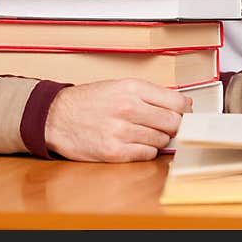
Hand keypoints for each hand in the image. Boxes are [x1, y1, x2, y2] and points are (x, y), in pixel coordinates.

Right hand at [44, 78, 192, 161]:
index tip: (185, 113)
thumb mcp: (119, 86)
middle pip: (172, 122)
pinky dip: (146, 151)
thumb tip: (182, 105)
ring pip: (161, 140)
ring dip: (158, 139)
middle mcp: (128, 108)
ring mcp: (121, 131)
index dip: (185, 110)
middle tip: (165, 126)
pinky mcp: (114, 152)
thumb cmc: (89, 102)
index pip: (176, 102)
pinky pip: (147, 154)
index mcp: (132, 88)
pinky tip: (135, 144)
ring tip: (143, 134)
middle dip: (173, 126)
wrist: (56, 117)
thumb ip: (149, 94)